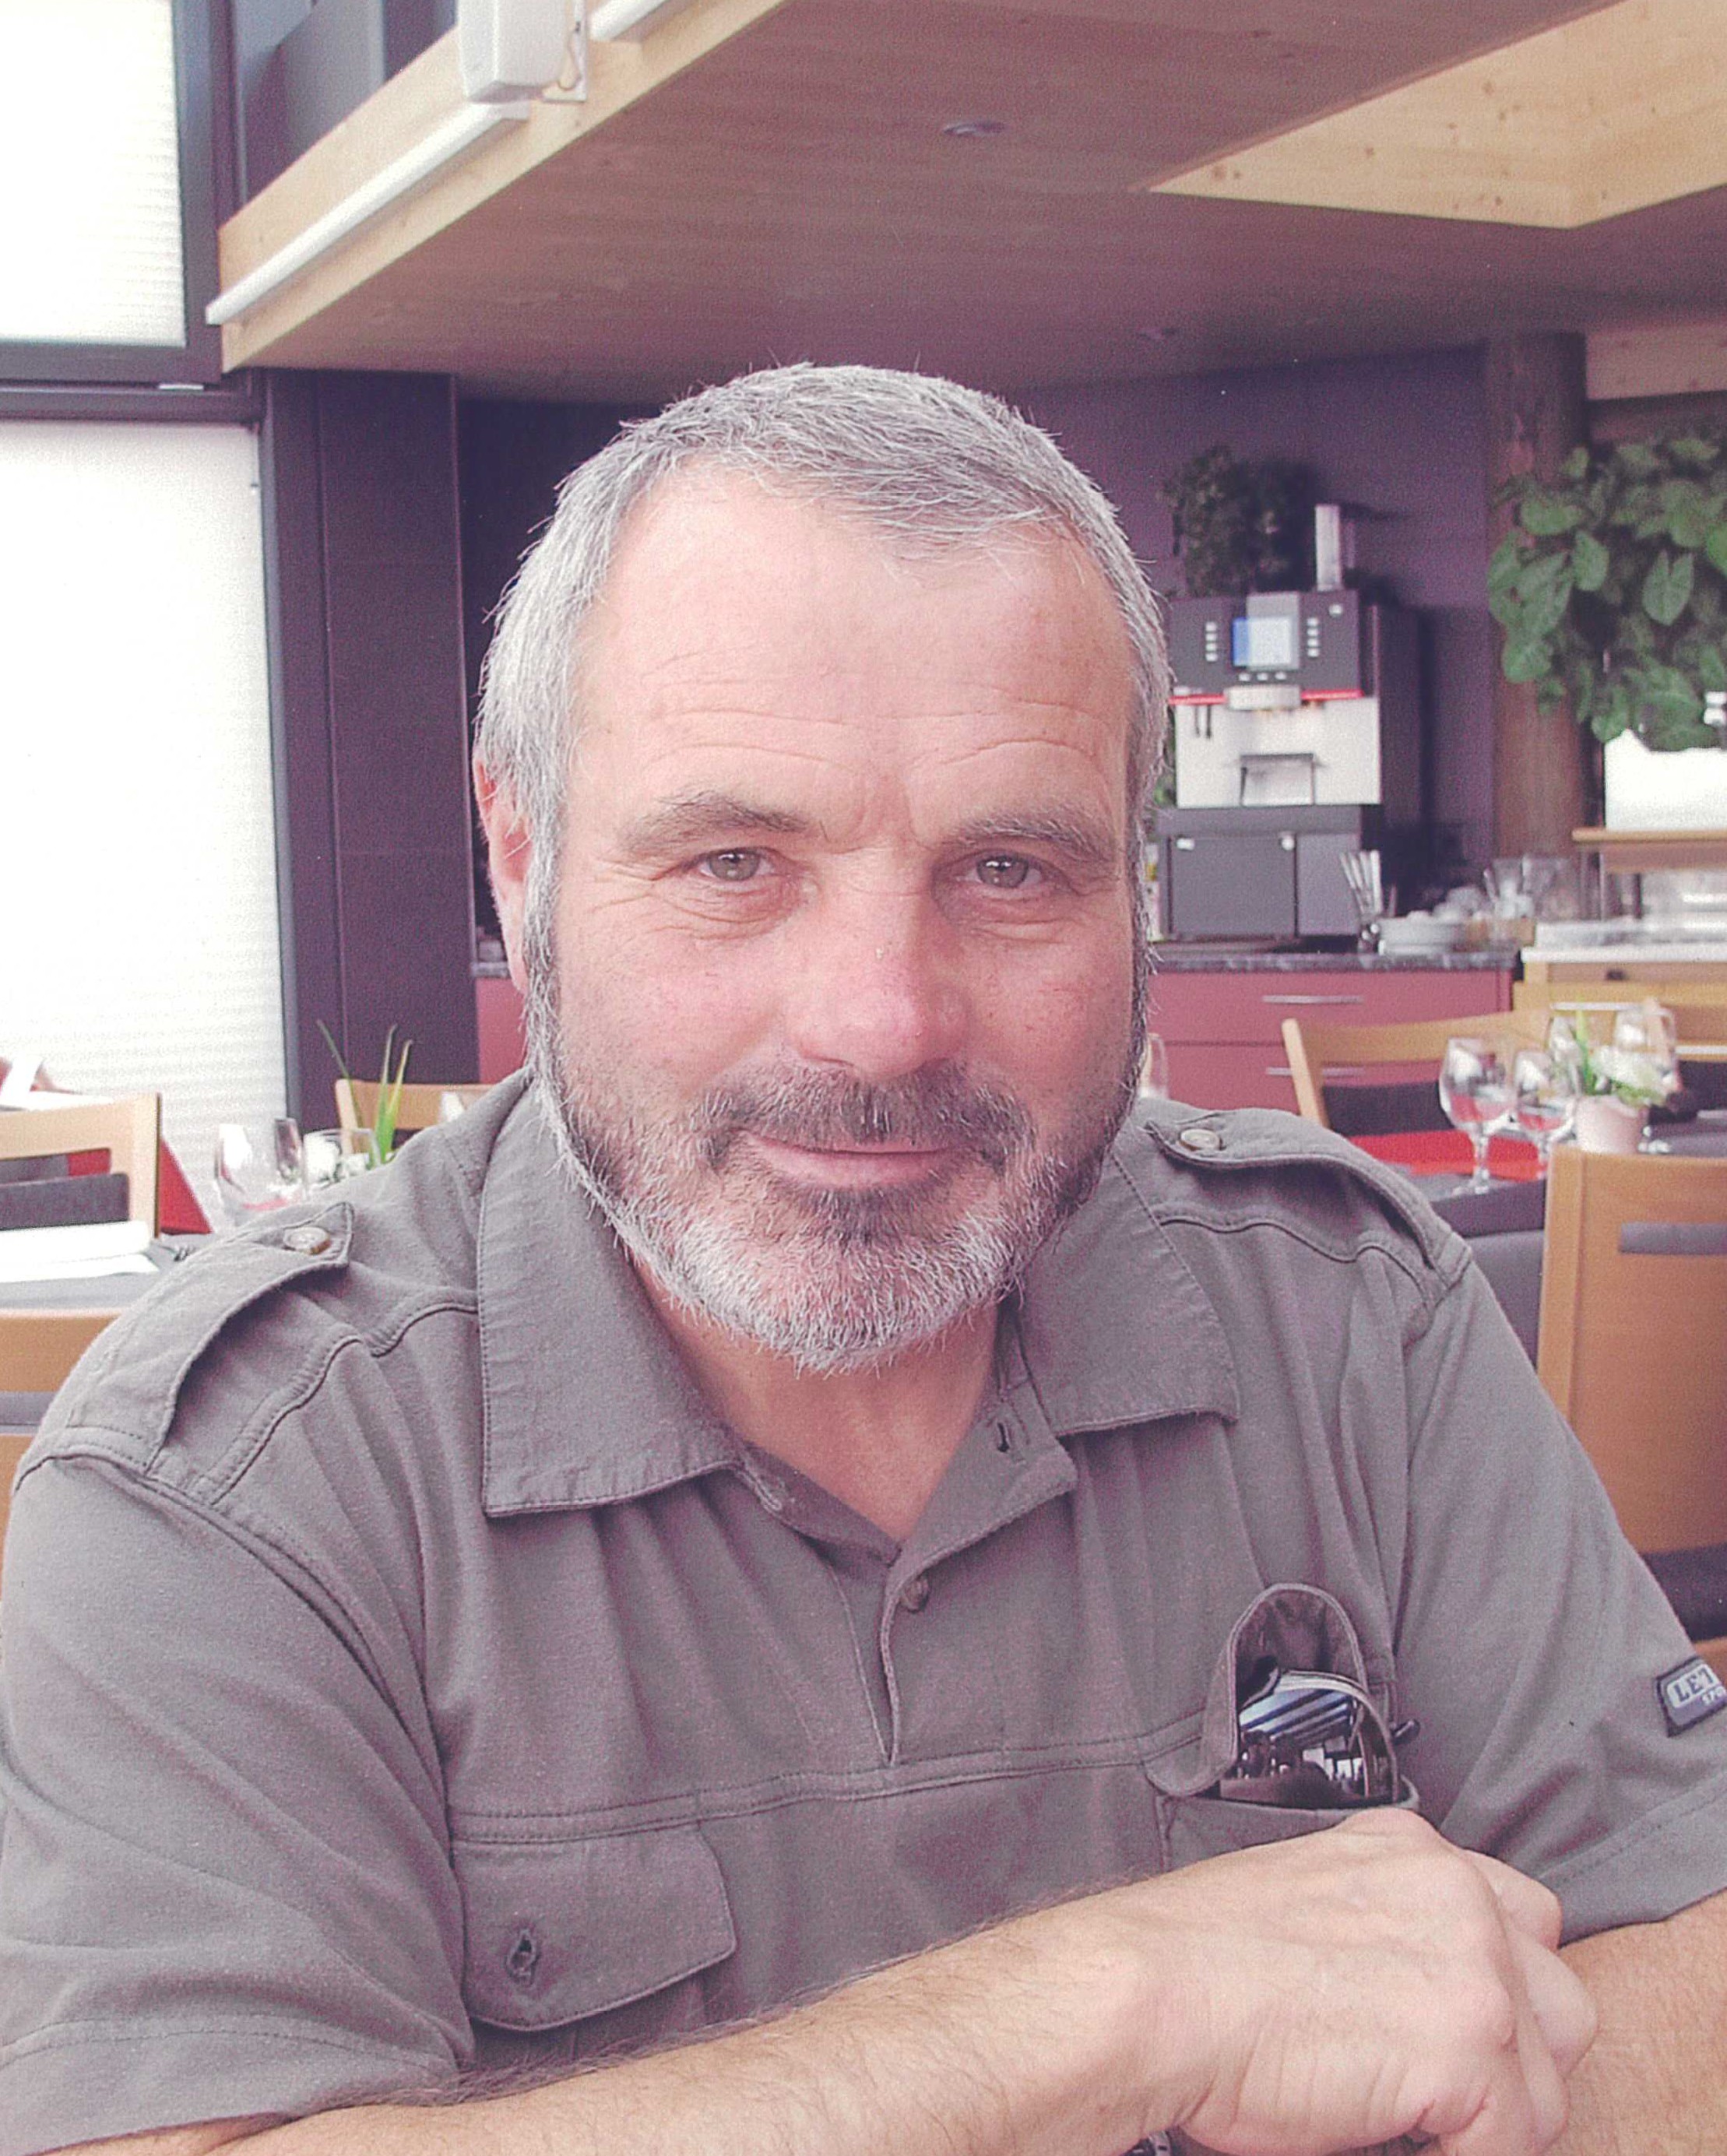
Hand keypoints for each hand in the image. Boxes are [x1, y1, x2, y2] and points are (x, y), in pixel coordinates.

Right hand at [1111, 1809, 1596, 2155]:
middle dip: (1511, 2057)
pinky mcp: (1471, 2046)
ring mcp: (1474, 1966)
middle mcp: (1455, 1891)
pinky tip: (1388, 2139)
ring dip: (1493, 2117)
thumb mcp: (1308, 1902)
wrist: (1148, 1997)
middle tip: (1435, 2093)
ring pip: (1548, 2082)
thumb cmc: (1195, 1965)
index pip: (1519, 1922)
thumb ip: (1383, 1923)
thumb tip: (1414, 1997)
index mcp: (1409, 1851)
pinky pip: (1515, 2145)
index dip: (1491, 1992)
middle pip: (1554, 1999)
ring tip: (1408, 2123)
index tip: (1444, 2040)